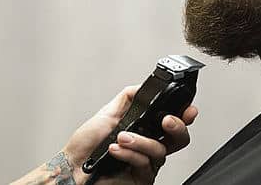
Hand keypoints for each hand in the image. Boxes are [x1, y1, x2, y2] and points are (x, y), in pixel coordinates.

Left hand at [64, 85, 197, 183]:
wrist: (73, 167)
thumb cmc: (86, 145)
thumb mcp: (108, 113)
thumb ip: (129, 98)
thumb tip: (144, 86)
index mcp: (144, 129)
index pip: (171, 122)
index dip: (184, 115)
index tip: (188, 109)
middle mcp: (148, 147)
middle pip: (179, 139)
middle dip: (177, 127)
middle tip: (167, 121)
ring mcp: (146, 164)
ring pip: (160, 151)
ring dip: (140, 141)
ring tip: (121, 137)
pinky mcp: (142, 179)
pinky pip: (146, 164)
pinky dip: (130, 154)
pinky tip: (116, 150)